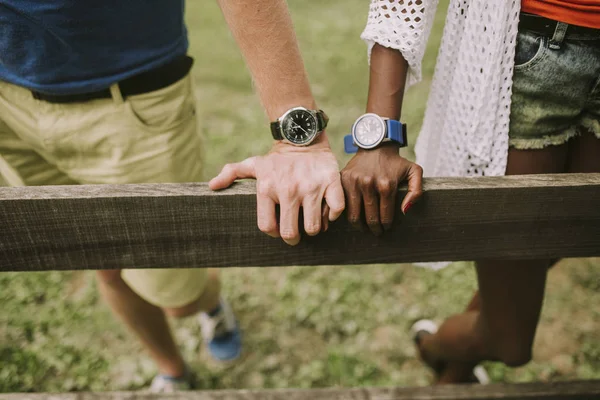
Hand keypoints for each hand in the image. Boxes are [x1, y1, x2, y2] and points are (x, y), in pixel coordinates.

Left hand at [209, 136, 344, 244]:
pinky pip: (336, 210)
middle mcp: (288, 190)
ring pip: (314, 227)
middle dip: (294, 237)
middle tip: (297, 230)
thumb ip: (232, 174)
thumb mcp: (253, 164)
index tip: (279, 229)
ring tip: (312, 219)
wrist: (303, 136)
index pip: (268, 227)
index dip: (274, 233)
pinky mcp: (330, 182)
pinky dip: (333, 214)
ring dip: (314, 228)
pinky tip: (326, 208)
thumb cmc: (277, 158)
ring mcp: (310, 187)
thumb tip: (212, 186)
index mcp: (267, 189)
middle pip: (291, 233)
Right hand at [341, 142, 422, 235]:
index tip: (386, 228)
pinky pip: (343, 204)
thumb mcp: (414, 171)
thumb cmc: (395, 162)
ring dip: (360, 226)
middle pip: (370, 218)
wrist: (375, 145)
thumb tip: (405, 210)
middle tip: (376, 232)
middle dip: (374, 229)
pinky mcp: (343, 180)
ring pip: (354, 215)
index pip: (385, 216)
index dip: (386, 226)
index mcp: (386, 185)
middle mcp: (368, 184)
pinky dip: (346, 214)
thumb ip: (416, 191)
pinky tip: (353, 217)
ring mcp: (354, 182)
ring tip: (364, 228)